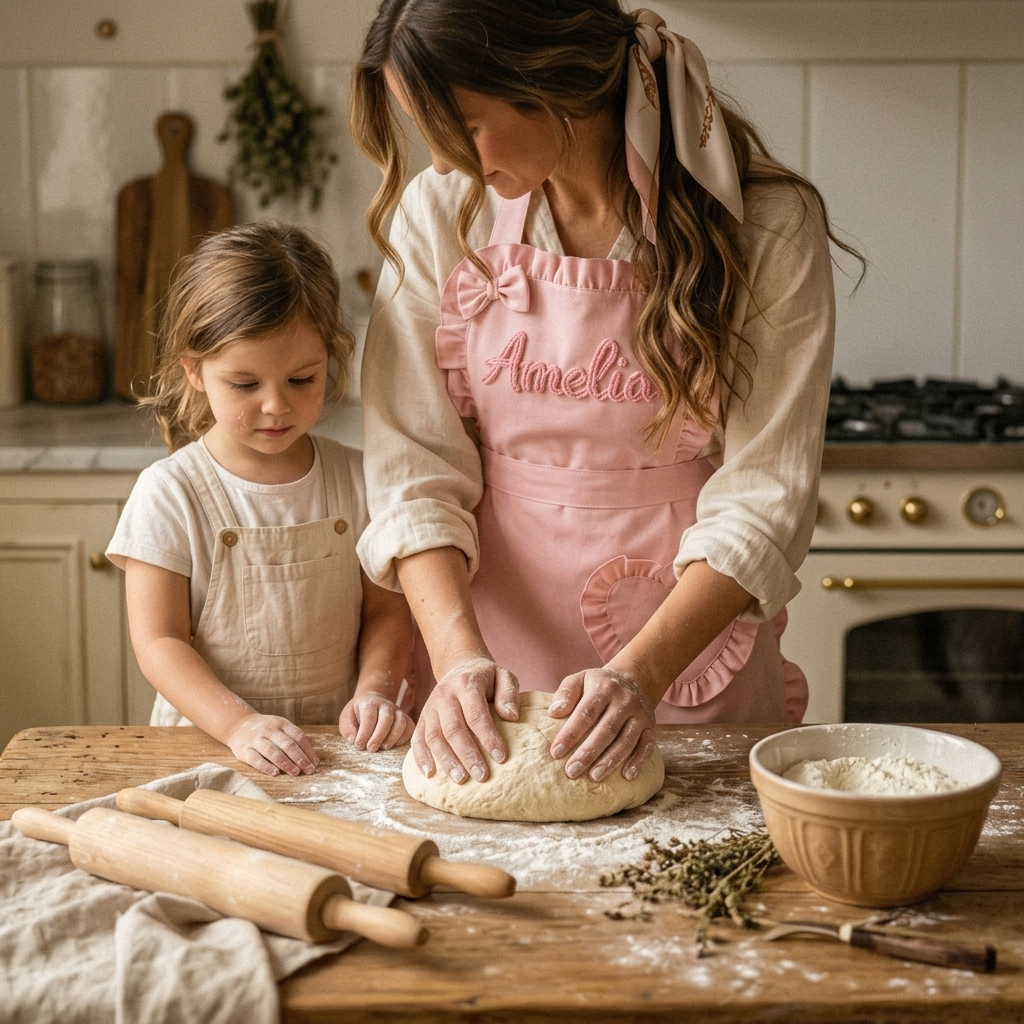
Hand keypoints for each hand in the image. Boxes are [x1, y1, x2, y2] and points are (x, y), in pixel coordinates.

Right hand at [225, 713, 318, 776]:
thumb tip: (311, 754)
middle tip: (309, 770)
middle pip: (287, 744)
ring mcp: (256, 739)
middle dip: (300, 758)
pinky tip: (276, 773)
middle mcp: (269, 730)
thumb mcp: (280, 726)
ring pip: (272, 751)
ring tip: (296, 772)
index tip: (315, 762)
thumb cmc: (266, 730)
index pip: (298, 736)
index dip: (308, 750)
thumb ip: (294, 737)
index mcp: (281, 723)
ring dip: (286, 763)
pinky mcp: (244, 750)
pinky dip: (266, 767)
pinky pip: (256, 759)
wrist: (238, 725)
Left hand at [340, 691, 413, 751]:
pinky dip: (403, 738)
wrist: (372, 702)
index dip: (364, 733)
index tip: (359, 745)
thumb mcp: (347, 718)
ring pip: (401, 722)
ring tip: (384, 748)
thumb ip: (348, 729)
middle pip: (386, 719)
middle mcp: (385, 705)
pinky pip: (409, 728)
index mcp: (369, 703)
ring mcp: (398, 711)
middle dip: (378, 736)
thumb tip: (354, 740)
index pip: (369, 717)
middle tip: (371, 749)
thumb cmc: (357, 715)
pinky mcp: (406, 719)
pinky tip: (393, 746)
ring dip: (393, 737)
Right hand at [410, 656, 518, 783]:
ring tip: (461, 780)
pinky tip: (430, 774)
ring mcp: (430, 706)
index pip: (476, 714)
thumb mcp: (504, 677)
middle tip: (482, 776)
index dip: (488, 737)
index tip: (501, 757)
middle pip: (453, 728)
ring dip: (446, 760)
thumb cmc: (486, 678)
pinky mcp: (422, 717)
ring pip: (434, 736)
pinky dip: (421, 757)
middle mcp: (445, 695)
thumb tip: (511, 717)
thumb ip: (509, 694)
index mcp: (466, 684)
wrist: (459, 667)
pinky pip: (417, 738)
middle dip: (467, 755)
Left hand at [547, 668, 656, 782]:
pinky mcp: (651, 727)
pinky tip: (627, 776)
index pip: (586, 713)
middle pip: (606, 730)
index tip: (555, 752)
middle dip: (588, 753)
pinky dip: (639, 761)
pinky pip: (647, 746)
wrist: (633, 679)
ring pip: (626, 740)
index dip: (570, 734)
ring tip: (594, 777)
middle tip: (571, 771)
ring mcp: (640, 714)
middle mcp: (625, 700)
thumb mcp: (579, 679)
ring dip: (611, 761)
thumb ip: (566, 692)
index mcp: (604, 688)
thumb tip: (554, 713)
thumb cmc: (598, 685)